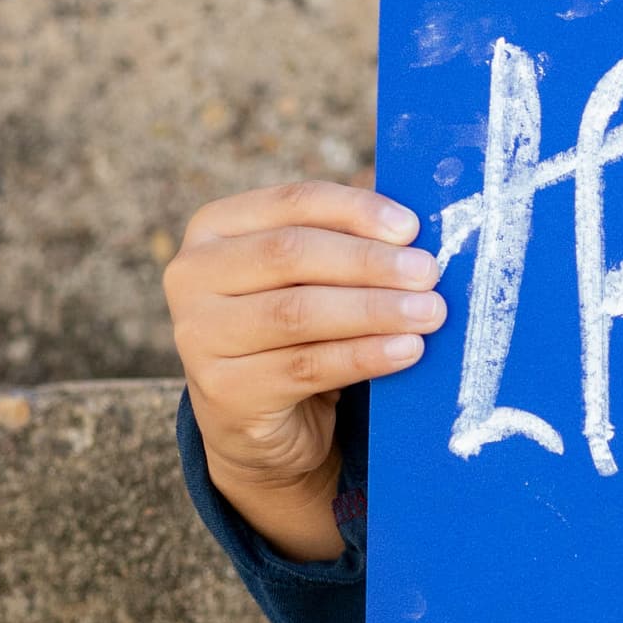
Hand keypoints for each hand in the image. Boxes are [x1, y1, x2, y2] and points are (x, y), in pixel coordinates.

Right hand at [163, 182, 443, 562]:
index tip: (411, 227)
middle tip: (429, 273)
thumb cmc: (297, 328)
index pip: (290, 202)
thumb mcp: (312, 278)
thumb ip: (347, 245)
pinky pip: (306, 367)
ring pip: (298, 313)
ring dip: (375, 310)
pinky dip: (364, 355)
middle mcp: (192, 275)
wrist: (258, 420)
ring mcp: (199, 335)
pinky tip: (406, 350)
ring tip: (430, 313)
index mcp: (215, 228)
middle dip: (369, 262)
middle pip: (291, 254)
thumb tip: (417, 231)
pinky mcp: (224, 390)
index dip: (355, 210)